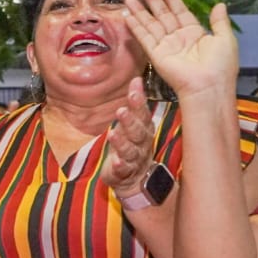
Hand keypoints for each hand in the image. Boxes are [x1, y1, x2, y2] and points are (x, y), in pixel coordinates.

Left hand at [100, 77, 154, 197]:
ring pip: (130, 150)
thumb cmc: (133, 144)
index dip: (139, 102)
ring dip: (122, 142)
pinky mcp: (125, 172)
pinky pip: (124, 169)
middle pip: (137, 131)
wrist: (135, 178)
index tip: (133, 89)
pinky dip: (121, 166)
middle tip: (121, 110)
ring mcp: (135, 158)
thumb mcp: (134, 122)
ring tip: (113, 134)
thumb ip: (135, 103)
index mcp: (144, 128)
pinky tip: (117, 162)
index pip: (142, 113)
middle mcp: (142, 143)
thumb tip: (136, 79)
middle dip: (130, 121)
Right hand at [123, 0, 236, 100]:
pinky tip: (128, 16)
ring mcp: (165, 45)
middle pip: (162, 15)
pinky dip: (135, 27)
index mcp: (195, 33)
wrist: (209, 86)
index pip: (180, 11)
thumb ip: (219, 22)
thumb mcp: (225, 39)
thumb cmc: (221, 65)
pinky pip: (144, 37)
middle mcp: (178, 37)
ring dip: (140, 11)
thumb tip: (220, 4)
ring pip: (150, 24)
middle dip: (152, 0)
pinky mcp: (155, 54)